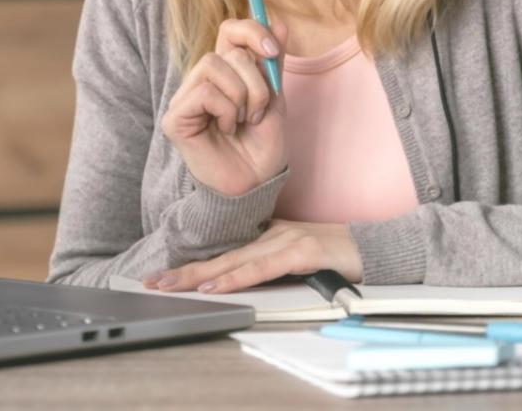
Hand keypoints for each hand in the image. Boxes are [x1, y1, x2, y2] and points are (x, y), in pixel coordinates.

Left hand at [144, 219, 362, 293]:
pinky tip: (216, 286)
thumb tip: (238, 275)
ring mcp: (285, 242)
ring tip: (172, 285)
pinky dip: (236, 278)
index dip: (192, 265)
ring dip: (200, 276)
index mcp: (266, 236)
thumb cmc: (334, 255)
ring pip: (234, 261)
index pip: (222, 252)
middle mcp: (271, 235)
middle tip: (151, 282)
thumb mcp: (294, 257)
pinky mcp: (301, 253)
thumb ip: (268, 262)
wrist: (370, 249)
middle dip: (183, 271)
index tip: (163, 276)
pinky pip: (261, 268)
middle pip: (219, 256)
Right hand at [160, 18, 288, 196]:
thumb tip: (277, 22)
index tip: (273, 50)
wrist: (254, 184)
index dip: (251, 30)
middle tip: (259, 111)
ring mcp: (186, 98)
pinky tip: (226, 130)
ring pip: (215, 65)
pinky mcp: (176, 117)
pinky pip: (205, 93)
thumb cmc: (261, 147)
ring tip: (243, 122)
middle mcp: (202, 81)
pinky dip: (226, 112)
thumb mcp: (275, 99)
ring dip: (243, 96)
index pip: (230, 30)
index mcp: (226, 73)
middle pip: (229, 50)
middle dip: (257, 81)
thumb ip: (272, 63)